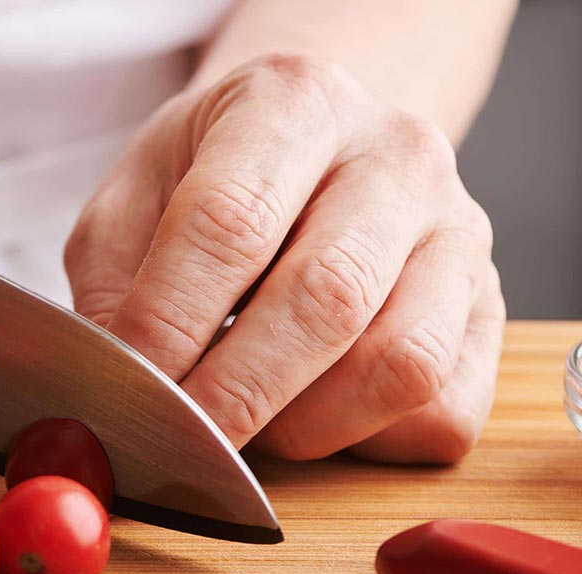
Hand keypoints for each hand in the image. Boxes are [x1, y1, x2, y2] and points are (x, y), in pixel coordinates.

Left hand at [66, 53, 504, 463]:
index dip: (169, 322)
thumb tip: (122, 389)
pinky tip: (312, 414)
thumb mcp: (135, 200)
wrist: (312, 155)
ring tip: (249, 424)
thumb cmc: (211, 182)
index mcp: (293, 103)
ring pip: (401, 364)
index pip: (228, 222)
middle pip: (325, 297)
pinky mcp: (489, 312)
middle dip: (236, 393)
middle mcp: (397, 156)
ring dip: (306, 424)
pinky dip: (366, 440)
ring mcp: (459, 233)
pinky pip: (442, 409)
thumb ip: (114, 282)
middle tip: (181, 440)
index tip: (132, 388)